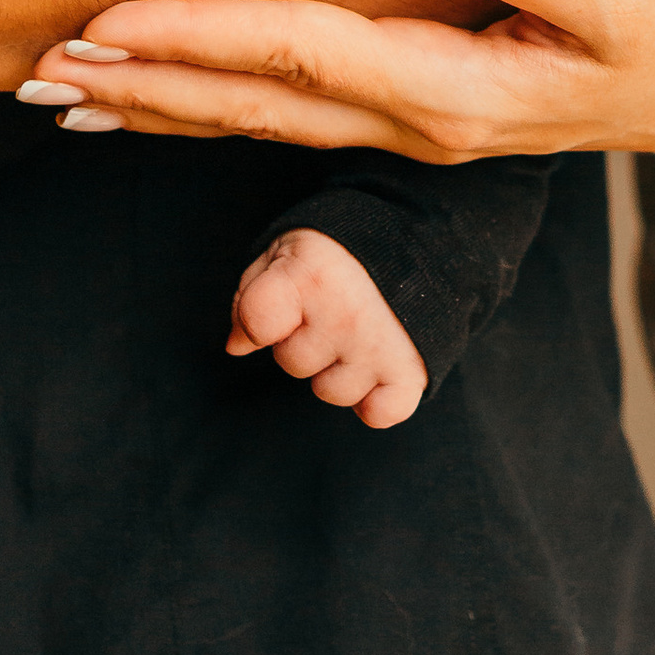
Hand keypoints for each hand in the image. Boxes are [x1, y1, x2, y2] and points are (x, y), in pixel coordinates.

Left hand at [40, 0, 654, 164]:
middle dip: (140, 88)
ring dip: (160, 105)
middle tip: (31, 70)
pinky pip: (291, 116)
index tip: (102, 18)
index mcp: (449, 92)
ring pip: (259, 122)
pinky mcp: (416, 115)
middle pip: (251, 107)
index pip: (293, 56)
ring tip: (62, 89)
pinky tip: (164, 91)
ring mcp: (412, 131)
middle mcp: (415, 126)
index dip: (194, 35)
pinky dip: (216, 103)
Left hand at [228, 227, 426, 430]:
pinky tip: (376, 372)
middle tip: (332, 310)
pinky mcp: (411, 371)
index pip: (257, 321)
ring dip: (339, 370)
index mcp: (312, 276)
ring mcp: (378, 346)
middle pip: (292, 362)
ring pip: (331, 392)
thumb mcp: (288, 251)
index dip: (260, 321)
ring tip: (358, 333)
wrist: (419, 241)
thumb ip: (253, 295)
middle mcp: (345, 314)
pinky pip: (379, 413)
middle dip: (304, 340)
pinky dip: (376, 402)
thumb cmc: (342, 250)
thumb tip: (236, 346)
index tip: (282, 307)